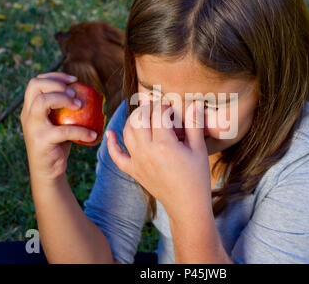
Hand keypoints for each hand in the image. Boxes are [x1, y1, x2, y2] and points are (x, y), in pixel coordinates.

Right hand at [20, 72, 97, 183]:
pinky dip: (81, 131)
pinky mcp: (41, 141)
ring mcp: (32, 127)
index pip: (35, 82)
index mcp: (30, 108)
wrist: (48, 171)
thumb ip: (65, 110)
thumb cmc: (58, 145)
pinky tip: (93, 135)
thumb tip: (89, 94)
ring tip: (80, 105)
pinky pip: (63, 131)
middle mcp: (27, 115)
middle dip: (57, 84)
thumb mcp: (59, 124)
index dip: (55, 76)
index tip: (74, 80)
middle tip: (75, 94)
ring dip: (64, 99)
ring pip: (42, 102)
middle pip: (35, 86)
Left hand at [107, 99, 211, 217]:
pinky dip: (111, 144)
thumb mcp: (199, 150)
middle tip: (157, 106)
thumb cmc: (197, 177)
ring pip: (127, 132)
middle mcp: (147, 151)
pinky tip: (109, 133)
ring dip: (132, 119)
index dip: (164, 105)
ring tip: (143, 114)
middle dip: (147, 108)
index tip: (171, 105)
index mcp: (164, 144)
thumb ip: (194, 125)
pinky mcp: (133, 171)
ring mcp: (137, 161)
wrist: (187, 205)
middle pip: (139, 119)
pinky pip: (117, 156)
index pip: (158, 114)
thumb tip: (194, 104)